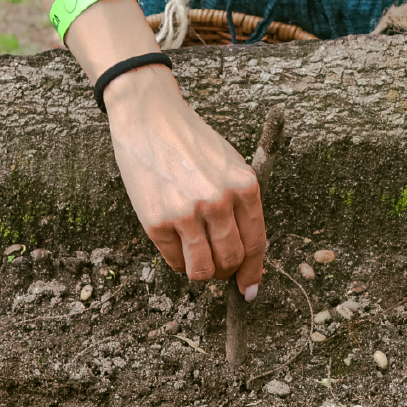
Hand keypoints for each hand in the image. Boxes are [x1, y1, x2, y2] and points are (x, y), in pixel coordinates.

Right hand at [104, 65, 265, 291]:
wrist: (150, 119)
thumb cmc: (192, 142)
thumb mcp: (229, 165)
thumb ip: (240, 204)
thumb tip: (246, 255)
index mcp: (244, 186)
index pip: (256, 242)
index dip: (253, 271)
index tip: (249, 288)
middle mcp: (219, 201)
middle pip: (231, 260)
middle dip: (226, 273)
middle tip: (218, 269)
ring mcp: (187, 212)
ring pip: (203, 270)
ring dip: (202, 273)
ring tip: (197, 259)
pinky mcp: (157, 221)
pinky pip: (174, 261)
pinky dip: (178, 261)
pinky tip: (176, 243)